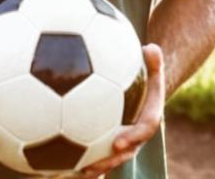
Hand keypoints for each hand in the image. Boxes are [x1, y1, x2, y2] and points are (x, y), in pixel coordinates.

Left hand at [78, 44, 164, 178]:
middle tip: (93, 167)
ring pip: (110, 158)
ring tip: (74, 173)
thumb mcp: (154, 68)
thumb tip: (151, 48)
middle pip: (125, 153)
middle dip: (110, 162)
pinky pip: (97, 153)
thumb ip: (154, 60)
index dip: (133, 138)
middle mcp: (137, 135)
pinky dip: (82, 160)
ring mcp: (125, 141)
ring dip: (95, 167)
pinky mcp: (110, 142)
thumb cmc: (146, 78)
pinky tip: (60, 163)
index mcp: (149, 118)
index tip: (117, 142)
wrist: (147, 94)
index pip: (144, 130)